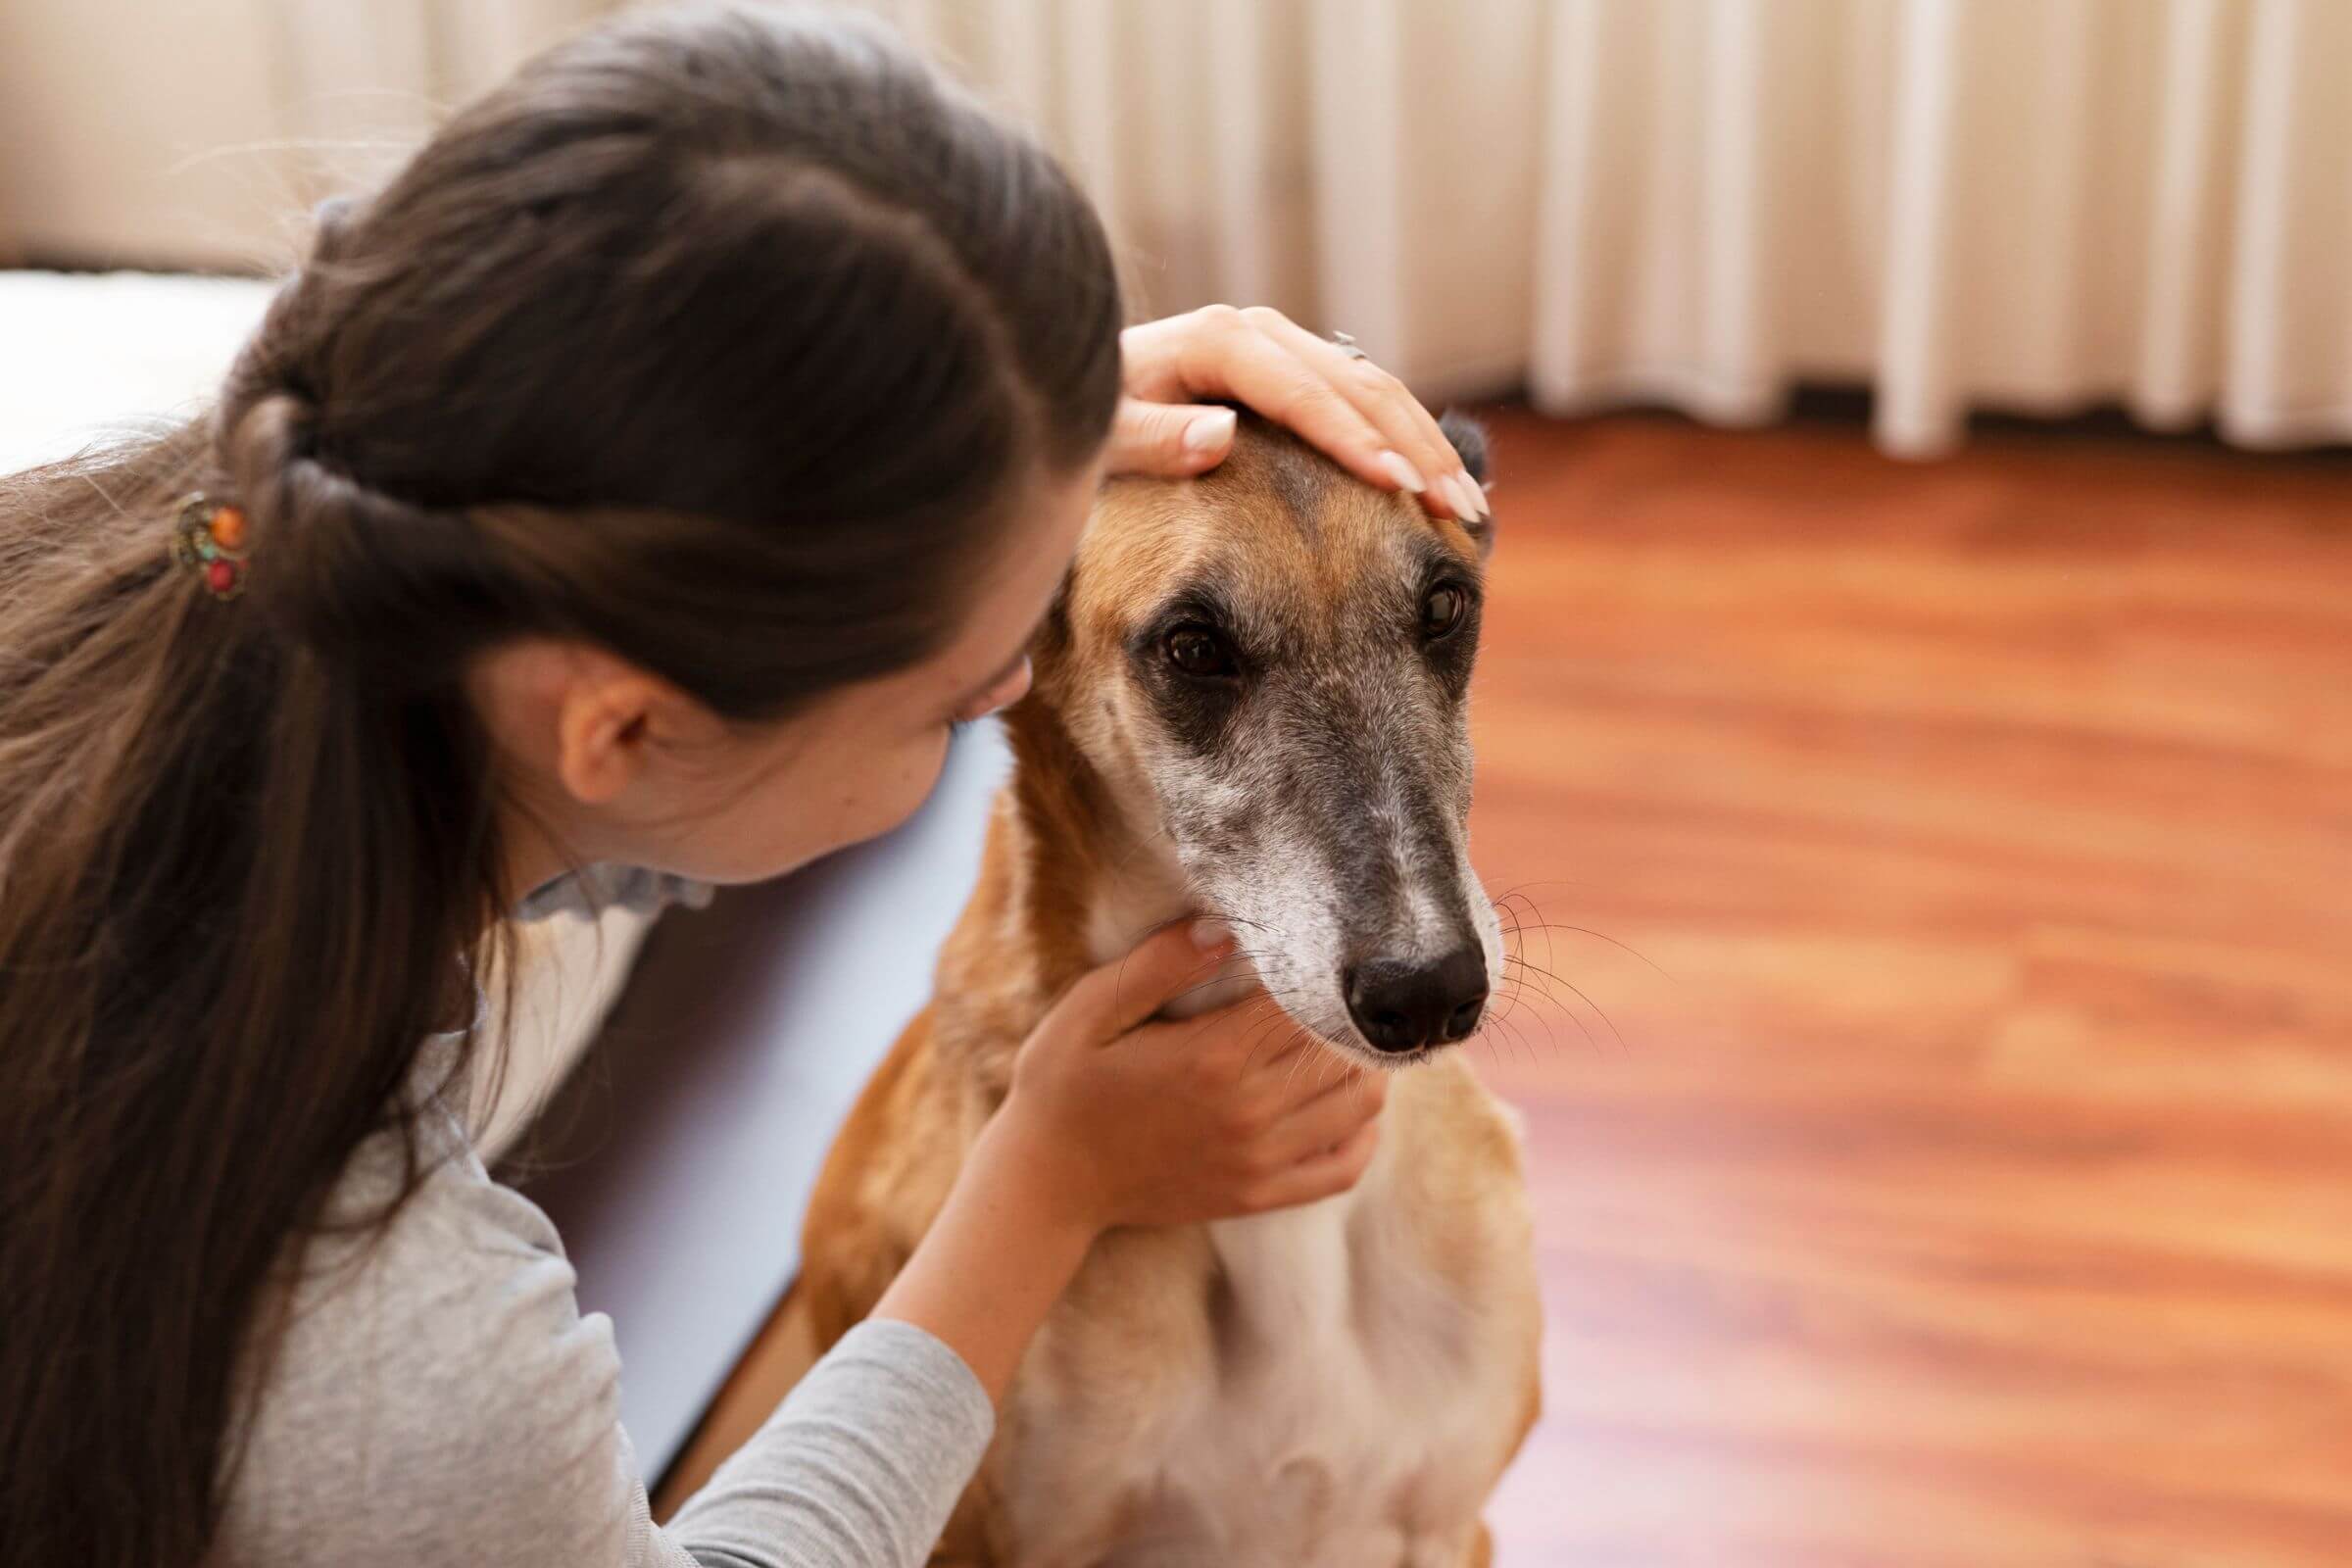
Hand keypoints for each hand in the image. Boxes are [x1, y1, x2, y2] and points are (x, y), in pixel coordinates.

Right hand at [992, 921, 1386, 1234]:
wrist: (1048, 1182)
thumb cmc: (1063, 1085)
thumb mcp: (1090, 1011)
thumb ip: (1158, 966)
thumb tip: (1225, 928)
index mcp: (1212, 1056)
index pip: (1307, 1001)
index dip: (1326, 970)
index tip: (1324, 948)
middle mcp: (1248, 1110)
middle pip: (1343, 1048)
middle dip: (1354, 1014)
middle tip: (1349, 988)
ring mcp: (1259, 1160)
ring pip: (1359, 1105)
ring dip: (1368, 1066)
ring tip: (1352, 1037)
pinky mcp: (1259, 1196)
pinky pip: (1343, 1169)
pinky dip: (1365, 1135)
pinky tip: (1352, 1107)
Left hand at [1108, 305, 1490, 524]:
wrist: (1081, 394)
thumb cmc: (1089, 425)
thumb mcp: (1102, 438)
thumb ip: (1153, 438)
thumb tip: (1221, 436)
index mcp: (1219, 340)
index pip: (1303, 395)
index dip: (1355, 443)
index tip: (1399, 488)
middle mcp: (1259, 333)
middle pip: (1358, 387)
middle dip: (1416, 450)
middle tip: (1458, 511)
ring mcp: (1283, 349)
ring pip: (1376, 391)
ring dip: (1427, 448)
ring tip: (1467, 508)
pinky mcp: (1296, 372)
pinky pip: (1365, 403)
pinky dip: (1409, 441)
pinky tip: (1443, 483)